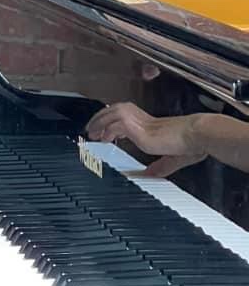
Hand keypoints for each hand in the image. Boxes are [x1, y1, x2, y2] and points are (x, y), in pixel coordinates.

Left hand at [86, 102, 204, 177]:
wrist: (196, 136)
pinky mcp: (137, 127)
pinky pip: (114, 125)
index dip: (110, 122)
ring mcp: (138, 121)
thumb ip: (159, 167)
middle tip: (90, 130)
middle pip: (112, 111)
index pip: (122, 115)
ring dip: (99, 123)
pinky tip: (104, 138)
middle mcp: (141, 118)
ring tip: (92, 134)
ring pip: (110, 114)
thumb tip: (150, 175)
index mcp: (148, 122)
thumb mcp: (170, 158)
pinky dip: (107, 130)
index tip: (103, 131)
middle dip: (99, 119)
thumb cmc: (189, 144)